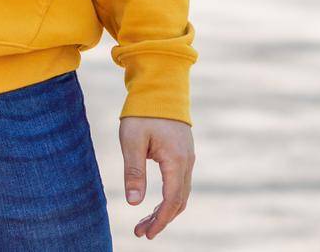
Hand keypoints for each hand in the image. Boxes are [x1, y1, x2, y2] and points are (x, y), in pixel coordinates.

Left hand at [121, 117, 193, 238]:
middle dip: (161, 219)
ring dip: (165, 211)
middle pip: (178, 201)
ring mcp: (187, 158)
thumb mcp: (132, 141)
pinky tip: (154, 205)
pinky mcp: (183, 154)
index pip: (171, 200)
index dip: (160, 220)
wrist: (159, 87)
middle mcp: (187, 162)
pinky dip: (169, 198)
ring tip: (145, 223)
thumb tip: (134, 203)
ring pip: (180, 194)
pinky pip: (180, 183)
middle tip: (141, 233)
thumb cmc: (143, 112)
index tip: (145, 233)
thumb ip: (134, 171)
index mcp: (176, 160)